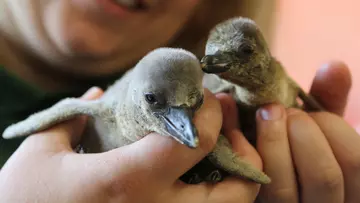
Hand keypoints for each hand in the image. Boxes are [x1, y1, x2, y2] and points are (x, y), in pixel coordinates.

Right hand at [0, 87, 260, 202]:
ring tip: (221, 149)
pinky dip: (216, 194)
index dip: (210, 113)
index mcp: (127, 182)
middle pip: (235, 190)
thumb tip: (101, 96)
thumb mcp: (42, 152)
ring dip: (236, 178)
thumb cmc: (25, 200)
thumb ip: (75, 118)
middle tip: (226, 126)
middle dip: (243, 153)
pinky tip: (200, 175)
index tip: (206, 96)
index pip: (194, 142)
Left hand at [253, 61, 359, 202]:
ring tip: (265, 115)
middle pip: (323, 177)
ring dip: (273, 144)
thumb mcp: (318, 126)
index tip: (308, 111)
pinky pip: (248, 187)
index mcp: (348, 184)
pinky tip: (235, 129)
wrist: (269, 166)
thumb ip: (329, 100)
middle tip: (282, 111)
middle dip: (304, 134)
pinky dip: (241, 154)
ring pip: (284, 190)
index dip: (333, 129)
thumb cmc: (301, 144)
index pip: (355, 162)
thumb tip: (335, 65)